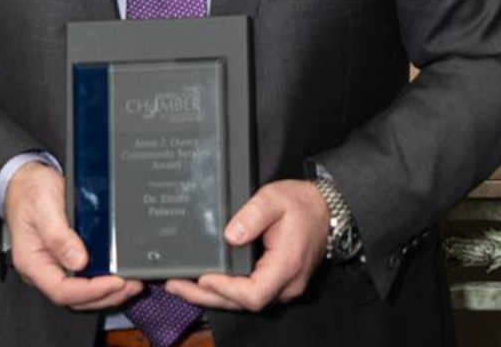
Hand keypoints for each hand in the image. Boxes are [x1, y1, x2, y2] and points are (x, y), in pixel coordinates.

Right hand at [4, 162, 142, 309]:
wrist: (25, 180)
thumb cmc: (30, 191)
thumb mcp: (43, 207)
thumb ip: (59, 235)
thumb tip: (79, 261)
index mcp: (33, 262)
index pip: (61, 290)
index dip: (90, 290)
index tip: (115, 282)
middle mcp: (44, 269)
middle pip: (75, 297)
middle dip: (105, 296)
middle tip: (131, 285)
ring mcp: (56, 264)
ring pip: (82, 291)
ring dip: (107, 292)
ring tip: (131, 283)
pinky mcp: (67, 256)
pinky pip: (85, 276)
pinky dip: (104, 279)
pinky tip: (119, 273)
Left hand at [164, 179, 328, 311]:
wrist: (325, 209)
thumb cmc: (301, 204)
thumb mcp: (275, 199)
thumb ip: (252, 215)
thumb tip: (230, 235)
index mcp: (287, 265)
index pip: (255, 293)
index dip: (227, 290)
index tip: (204, 277)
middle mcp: (286, 284)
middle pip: (244, 302)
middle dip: (207, 296)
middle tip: (176, 286)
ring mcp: (282, 286)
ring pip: (244, 301)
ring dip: (213, 295)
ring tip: (181, 285)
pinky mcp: (276, 282)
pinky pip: (249, 292)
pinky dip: (225, 290)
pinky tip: (205, 282)